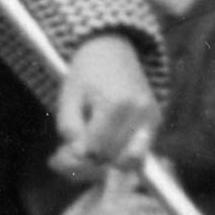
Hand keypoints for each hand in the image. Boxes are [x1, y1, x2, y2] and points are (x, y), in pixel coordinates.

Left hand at [56, 35, 158, 175]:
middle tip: (65, 156)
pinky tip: (100, 151)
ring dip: (104, 165)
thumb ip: (70, 128)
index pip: (95, 150)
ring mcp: (152, 117)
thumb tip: (79, 156)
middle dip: (87, 164)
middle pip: (113, 158)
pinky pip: (140, 152)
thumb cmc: (85, 73)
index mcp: (115, 104)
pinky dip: (119, 158)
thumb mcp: (68, 97)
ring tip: (83, 153)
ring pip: (129, 161)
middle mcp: (139, 113)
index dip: (74, 158)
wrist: (113, 50)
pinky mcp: (156, 121)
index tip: (58, 155)